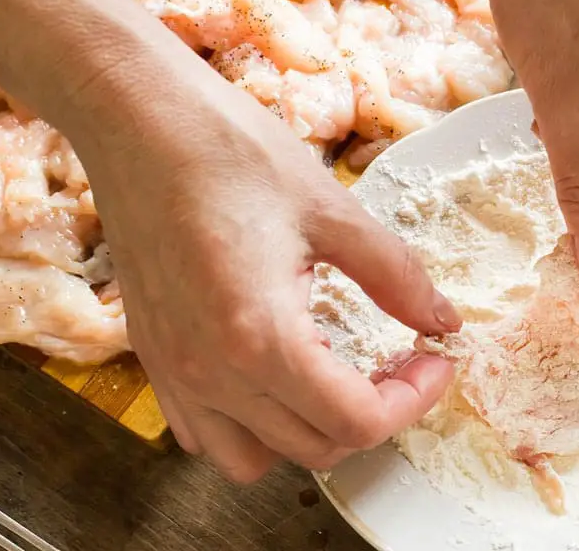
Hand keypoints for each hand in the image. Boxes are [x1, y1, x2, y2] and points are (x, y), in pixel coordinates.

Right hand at [76, 55, 459, 481]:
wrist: (136, 120)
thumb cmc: (230, 151)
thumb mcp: (333, 209)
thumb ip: (396, 277)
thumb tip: (442, 322)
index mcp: (260, 336)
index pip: (355, 421)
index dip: (413, 399)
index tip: (435, 360)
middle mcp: (210, 373)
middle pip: (316, 447)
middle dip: (376, 414)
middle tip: (401, 361)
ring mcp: (174, 373)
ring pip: (256, 458)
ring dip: (312, 432)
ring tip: (340, 376)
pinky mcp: (154, 359)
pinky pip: (206, 433)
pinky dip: (253, 426)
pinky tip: (280, 374)